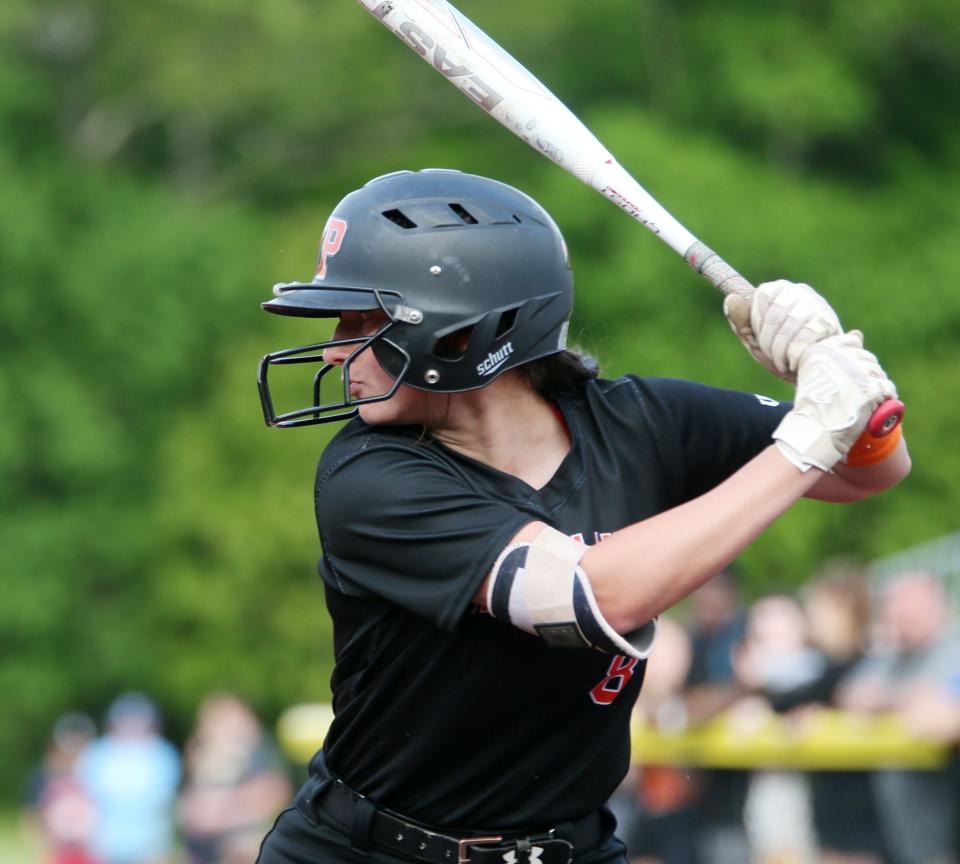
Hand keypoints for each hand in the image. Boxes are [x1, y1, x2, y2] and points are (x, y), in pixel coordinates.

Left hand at [724, 280, 842, 382]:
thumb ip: (740, 321)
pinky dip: (794, 355)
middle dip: (768, 341)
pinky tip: (796, 361)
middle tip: (772, 356)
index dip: (758, 322)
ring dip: (781, 351)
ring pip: (790, 325)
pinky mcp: (829, 322)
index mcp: (779, 290)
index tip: (761, 337)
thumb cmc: (781, 352)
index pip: (762, 295)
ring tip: (783, 361)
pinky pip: (805, 338)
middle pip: (774, 314)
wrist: (812, 374)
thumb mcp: (755, 339)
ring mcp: (817, 305)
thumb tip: (731, 298)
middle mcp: (800, 291)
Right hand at [773, 331, 897, 471]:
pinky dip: (885, 397)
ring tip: (864, 401)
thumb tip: (859, 334)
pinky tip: (876, 405)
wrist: (813, 432)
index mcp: (821, 350)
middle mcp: (838, 356)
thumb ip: (837, 351)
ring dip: (875, 386)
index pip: (851, 342)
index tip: (845, 377)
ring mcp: (855, 372)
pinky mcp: (870, 389)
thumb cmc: (813, 405)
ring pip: (878, 372)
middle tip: (854, 393)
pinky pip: (887, 387)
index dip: (852, 360)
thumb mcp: (816, 373)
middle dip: (865, 374)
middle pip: (866, 358)